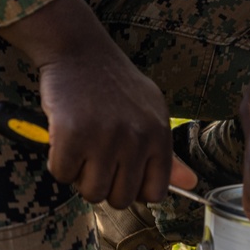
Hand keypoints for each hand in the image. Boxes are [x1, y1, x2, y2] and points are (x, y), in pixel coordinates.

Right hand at [0, 0, 197, 207]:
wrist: (79, 50)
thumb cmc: (115, 84)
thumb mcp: (150, 113)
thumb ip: (167, 154)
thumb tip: (191, 185)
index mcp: (159, 135)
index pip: (155, 193)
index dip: (133, 189)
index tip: (120, 173)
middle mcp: (136, 139)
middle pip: (120, 199)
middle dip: (104, 184)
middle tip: (95, 157)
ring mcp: (104, 138)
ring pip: (91, 192)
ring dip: (80, 176)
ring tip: (80, 148)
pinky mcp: (72, 135)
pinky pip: (61, 174)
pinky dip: (58, 162)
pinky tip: (63, 139)